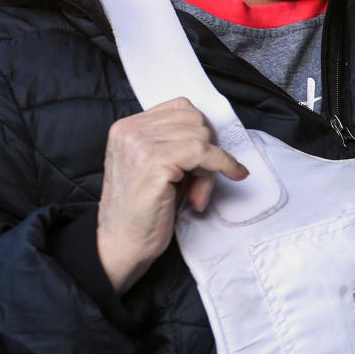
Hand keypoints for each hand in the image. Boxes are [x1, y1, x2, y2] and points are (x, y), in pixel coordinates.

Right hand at [97, 97, 248, 294]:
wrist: (122, 244)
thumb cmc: (143, 212)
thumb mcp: (158, 169)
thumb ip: (177, 147)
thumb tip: (216, 143)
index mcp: (128, 127)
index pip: (181, 109)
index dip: (201, 135)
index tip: (205, 161)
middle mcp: (130, 130)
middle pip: (195, 119)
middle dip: (208, 150)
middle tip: (200, 184)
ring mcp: (140, 144)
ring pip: (201, 136)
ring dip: (211, 166)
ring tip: (197, 194)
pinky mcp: (154, 162)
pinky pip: (204, 152)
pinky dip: (223, 164)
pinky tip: (232, 176)